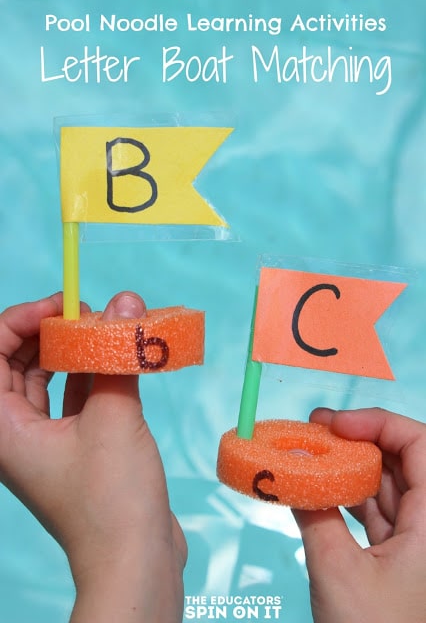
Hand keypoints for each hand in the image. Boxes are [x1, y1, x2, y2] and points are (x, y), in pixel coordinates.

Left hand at [0, 292, 186, 622]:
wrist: (135, 560)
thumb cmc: (111, 497)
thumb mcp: (113, 416)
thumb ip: (116, 355)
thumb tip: (127, 302)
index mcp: (0, 427)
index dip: (21, 320)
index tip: (62, 305)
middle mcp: (13, 433)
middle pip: (16, 362)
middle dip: (49, 331)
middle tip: (87, 313)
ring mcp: (43, 441)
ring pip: (46, 378)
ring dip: (73, 351)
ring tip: (105, 329)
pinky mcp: (73, 447)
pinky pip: (72, 397)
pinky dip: (91, 374)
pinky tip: (116, 358)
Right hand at [292, 407, 425, 622]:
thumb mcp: (337, 573)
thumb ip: (313, 513)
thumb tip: (290, 471)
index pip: (419, 444)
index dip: (378, 422)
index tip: (334, 423)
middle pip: (399, 461)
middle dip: (354, 442)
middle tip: (311, 433)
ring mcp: (416, 542)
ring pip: (385, 487)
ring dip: (346, 470)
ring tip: (306, 458)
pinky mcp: (399, 558)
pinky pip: (373, 514)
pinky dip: (345, 499)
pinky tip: (316, 491)